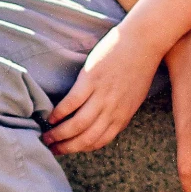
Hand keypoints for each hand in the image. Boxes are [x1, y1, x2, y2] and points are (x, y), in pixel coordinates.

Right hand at [44, 22, 159, 154]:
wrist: (144, 42)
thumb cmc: (139, 67)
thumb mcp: (134, 98)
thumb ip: (119, 113)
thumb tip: (104, 124)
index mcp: (122, 117)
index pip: (98, 142)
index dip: (79, 149)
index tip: (66, 150)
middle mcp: (112, 111)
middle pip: (85, 138)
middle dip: (66, 147)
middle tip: (51, 149)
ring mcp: (101, 96)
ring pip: (77, 125)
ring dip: (59, 135)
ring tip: (46, 136)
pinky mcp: (91, 80)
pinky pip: (71, 103)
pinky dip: (59, 113)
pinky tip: (50, 117)